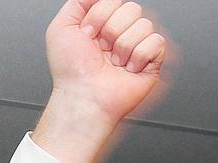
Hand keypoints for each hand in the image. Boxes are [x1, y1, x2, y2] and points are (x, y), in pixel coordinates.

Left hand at [34, 0, 167, 162]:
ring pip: (145, 25)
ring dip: (123, 46)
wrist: (82, 97)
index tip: (86, 34)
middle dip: (111, 30)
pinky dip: (139, 56)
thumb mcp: (60, 28)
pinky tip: (127, 68)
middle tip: (101, 50)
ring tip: (113, 62)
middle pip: (132, 8)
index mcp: (101, 24)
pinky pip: (156, 42)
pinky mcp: (152, 61)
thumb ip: (78, 2)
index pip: (114, 1)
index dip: (99, 17)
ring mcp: (136, 46)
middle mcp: (119, 33)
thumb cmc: (70, 71)